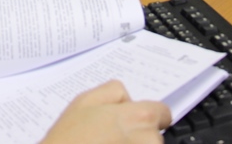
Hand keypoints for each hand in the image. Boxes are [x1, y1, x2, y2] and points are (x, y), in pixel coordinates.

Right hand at [41, 80, 170, 143]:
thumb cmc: (69, 139)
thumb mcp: (85, 100)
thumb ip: (113, 92)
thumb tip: (128, 99)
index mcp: (140, 116)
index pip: (163, 113)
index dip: (147, 116)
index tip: (134, 123)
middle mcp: (149, 139)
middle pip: (154, 135)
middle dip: (137, 135)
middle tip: (110, 138)